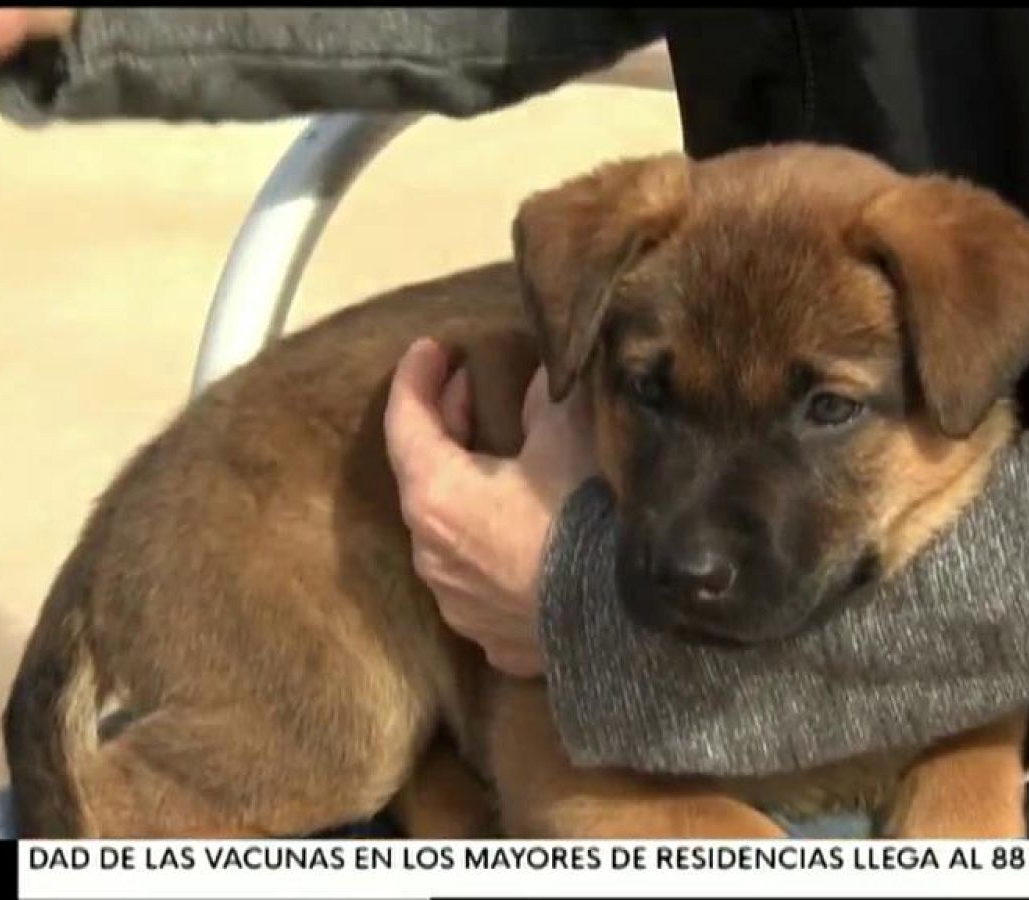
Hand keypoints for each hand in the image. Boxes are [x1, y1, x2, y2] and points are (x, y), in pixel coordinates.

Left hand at [384, 338, 596, 677]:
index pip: (406, 422)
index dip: (415, 377)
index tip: (430, 346)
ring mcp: (455, 600)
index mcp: (436, 495)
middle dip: (445, 424)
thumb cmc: (586, 520)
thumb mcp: (568, 438)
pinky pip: (479, 576)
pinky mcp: (488, 635)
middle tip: (467, 385)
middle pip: (423, 474)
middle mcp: (429, 552)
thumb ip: (545, 397)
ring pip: (447, 531)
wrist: (622, 627)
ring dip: (465, 489)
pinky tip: (520, 531)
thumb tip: (539, 377)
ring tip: (496, 459)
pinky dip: (490, 543)